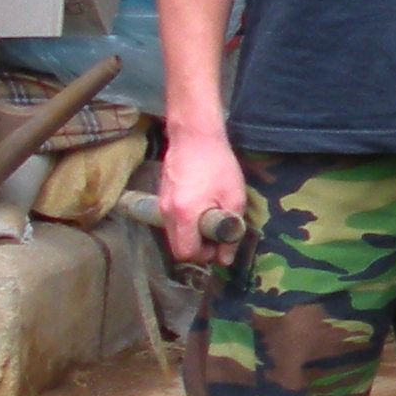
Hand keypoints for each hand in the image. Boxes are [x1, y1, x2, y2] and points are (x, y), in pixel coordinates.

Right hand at [158, 127, 247, 265]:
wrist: (194, 136)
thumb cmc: (218, 165)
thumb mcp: (234, 198)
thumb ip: (231, 230)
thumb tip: (225, 258)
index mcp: (184, 215)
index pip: (186, 253)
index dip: (204, 255)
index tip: (218, 245)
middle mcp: (166, 213)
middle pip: (177, 247)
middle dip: (197, 248)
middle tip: (216, 235)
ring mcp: (161, 204)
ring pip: (173, 235)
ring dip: (191, 235)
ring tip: (210, 219)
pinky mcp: (161, 197)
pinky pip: (171, 221)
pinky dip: (185, 223)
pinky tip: (201, 208)